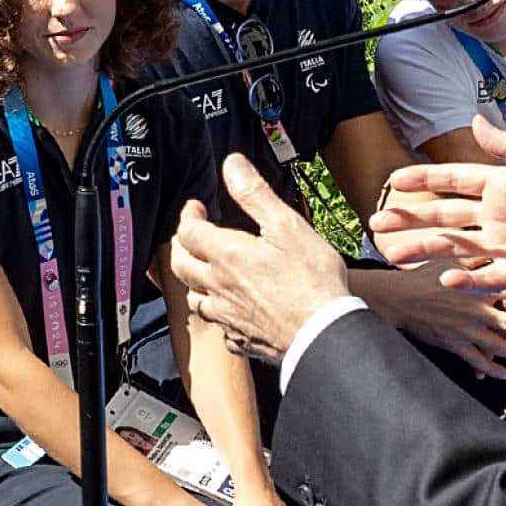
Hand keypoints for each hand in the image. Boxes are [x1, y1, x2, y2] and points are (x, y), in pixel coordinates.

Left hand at [168, 154, 355, 361]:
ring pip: (195, 298)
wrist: (324, 332)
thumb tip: (232, 165)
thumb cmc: (312, 280)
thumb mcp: (287, 226)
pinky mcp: (242, 339)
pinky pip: (219, 327)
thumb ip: (255, 194)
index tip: (196, 207)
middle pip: (180, 265)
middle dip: (181, 246)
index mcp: (226, 256)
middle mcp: (218, 287)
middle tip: (190, 235)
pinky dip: (218, 315)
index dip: (188, 215)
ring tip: (203, 272)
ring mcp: (227, 316)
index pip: (188, 231)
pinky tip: (230, 310)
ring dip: (194, 281)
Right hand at [363, 259, 505, 381]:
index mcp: (480, 287)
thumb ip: (476, 261)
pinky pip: (477, 359)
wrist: (399, 298)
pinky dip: (491, 368)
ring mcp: (467, 329)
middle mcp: (478, 309)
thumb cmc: (423, 277)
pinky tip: (502, 374)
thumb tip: (496, 253)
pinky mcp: (455, 343)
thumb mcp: (451, 262)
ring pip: (499, 345)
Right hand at [369, 116, 505, 296]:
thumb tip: (476, 122)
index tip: (394, 182)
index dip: (426, 180)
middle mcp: (498, 216)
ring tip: (395, 256)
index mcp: (503, 187)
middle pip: (445, 217)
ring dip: (425, 250)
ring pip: (456, 248)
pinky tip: (445, 279)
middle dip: (411, 219)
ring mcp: (505, 246)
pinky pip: (485, 278)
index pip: (455, 181)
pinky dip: (466, 280)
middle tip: (377, 223)